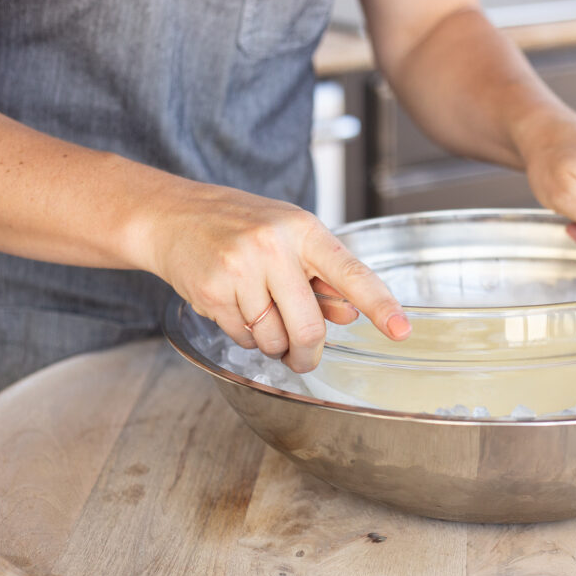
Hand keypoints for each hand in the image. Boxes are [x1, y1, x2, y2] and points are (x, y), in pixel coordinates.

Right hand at [142, 183, 410, 371]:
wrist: (173, 216)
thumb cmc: (241, 226)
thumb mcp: (290, 236)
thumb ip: (324, 275)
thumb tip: (350, 314)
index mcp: (304, 230)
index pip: (351, 274)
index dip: (380, 305)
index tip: (402, 330)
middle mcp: (274, 247)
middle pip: (308, 328)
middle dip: (308, 353)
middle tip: (304, 358)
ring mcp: (241, 270)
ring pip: (274, 339)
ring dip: (272, 343)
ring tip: (260, 313)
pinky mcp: (213, 292)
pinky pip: (244, 338)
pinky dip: (246, 335)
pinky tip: (237, 308)